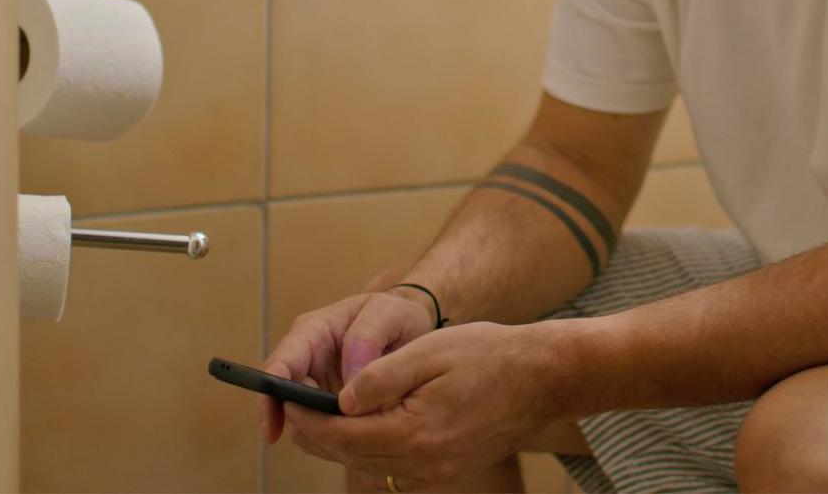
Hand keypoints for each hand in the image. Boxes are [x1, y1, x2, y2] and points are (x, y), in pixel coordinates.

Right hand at [259, 288, 436, 443]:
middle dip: (299, 422)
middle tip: (329, 438)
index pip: (280, 364)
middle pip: (284, 398)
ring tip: (349, 440)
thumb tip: (349, 379)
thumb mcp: (388, 313)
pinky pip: (320, 428)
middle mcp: (307, 359)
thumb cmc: (395, 317)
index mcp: (312, 331)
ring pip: (300, 418)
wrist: (410, 330)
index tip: (272, 427)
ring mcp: (316, 384)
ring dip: (317, 434)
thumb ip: (367, 337)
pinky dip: (331, 439)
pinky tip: (352, 441)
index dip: (271, 396)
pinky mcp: (328, 405)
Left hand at [281, 320, 574, 489]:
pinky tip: (363, 426)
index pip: (340, 434)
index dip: (306, 416)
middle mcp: (422, 465)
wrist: (542, 378)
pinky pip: (392, 468)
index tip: (286, 397)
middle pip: (348, 456)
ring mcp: (435, 475)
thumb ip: (379, 378)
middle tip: (293, 405)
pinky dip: (369, 448)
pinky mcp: (444, 473)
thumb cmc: (489, 355)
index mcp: (414, 433)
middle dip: (316, 431)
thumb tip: (339, 399)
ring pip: (367, 465)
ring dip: (340, 442)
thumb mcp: (429, 352)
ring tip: (320, 414)